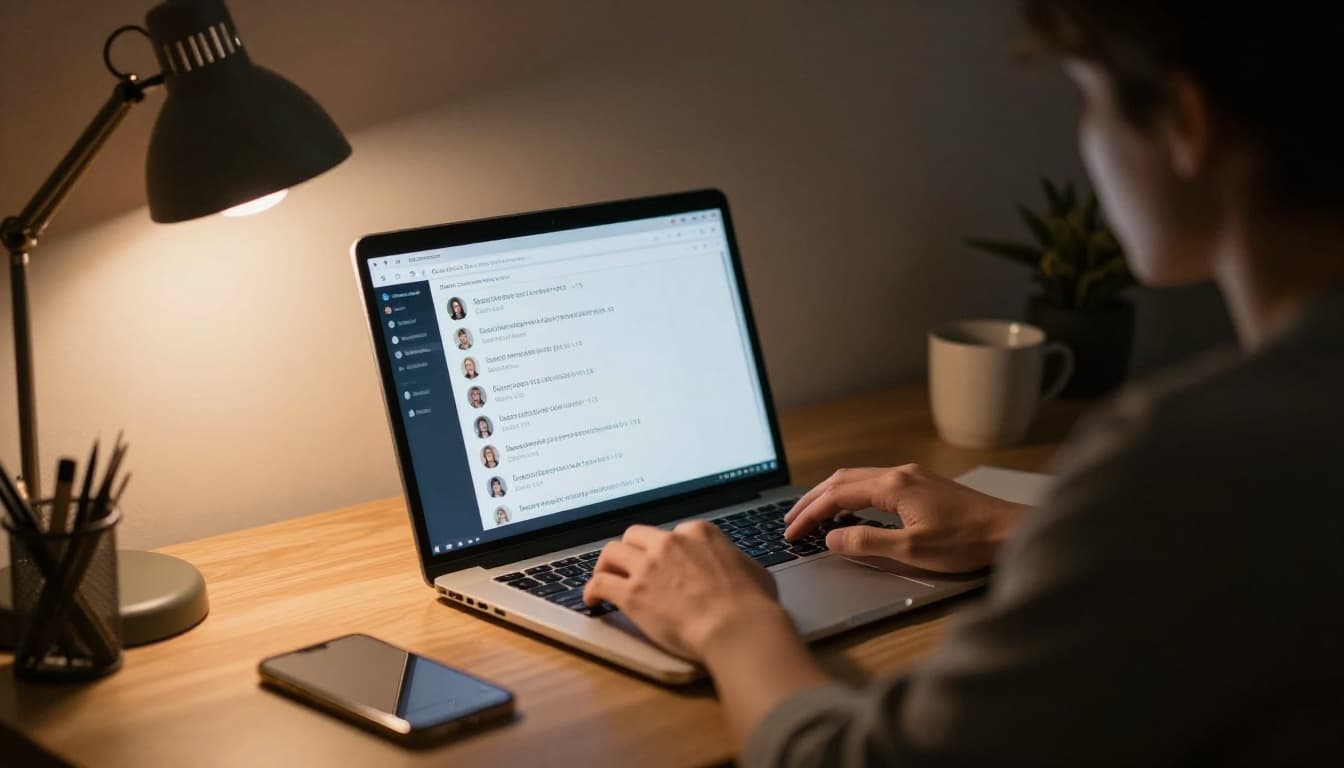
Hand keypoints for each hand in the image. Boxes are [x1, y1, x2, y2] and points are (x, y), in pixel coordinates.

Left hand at [583, 520, 784, 660]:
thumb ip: (736, 562)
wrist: (736, 627)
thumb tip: (736, 567)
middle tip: (629, 565)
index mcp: (698, 533)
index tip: (663, 562)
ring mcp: (648, 566)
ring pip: (612, 552)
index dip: (666, 549)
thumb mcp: (753, 570)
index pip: (672, 532)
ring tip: (604, 577)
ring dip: (606, 564)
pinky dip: (592, 590)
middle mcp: (669, 542)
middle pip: (636, 536)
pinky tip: (592, 600)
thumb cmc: (751, 605)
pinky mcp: (632, 592)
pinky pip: (600, 583)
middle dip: (631, 550)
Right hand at [783, 464, 1028, 572]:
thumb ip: (867, 543)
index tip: (790, 532)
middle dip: (812, 499)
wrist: (1010, 531)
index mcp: (893, 486)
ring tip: (811, 514)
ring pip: (858, 478)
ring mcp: (912, 476)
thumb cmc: (967, 542)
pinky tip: (850, 510)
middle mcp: (900, 473)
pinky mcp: (923, 484)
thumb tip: (831, 539)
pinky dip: (851, 494)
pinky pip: (874, 483)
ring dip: (830, 495)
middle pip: (842, 479)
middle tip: (789, 521)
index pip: (837, 495)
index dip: (810, 514)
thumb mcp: (912, 550)